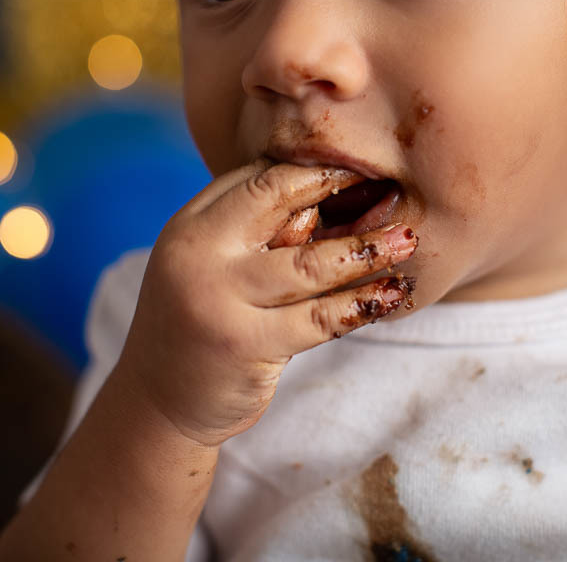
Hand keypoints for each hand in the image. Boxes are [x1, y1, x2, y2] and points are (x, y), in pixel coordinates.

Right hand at [113, 159, 417, 446]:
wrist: (159, 400)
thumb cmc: (200, 321)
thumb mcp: (210, 264)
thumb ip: (254, 231)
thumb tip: (330, 196)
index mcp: (189, 227)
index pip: (257, 180)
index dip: (312, 170)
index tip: (359, 166)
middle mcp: (197, 256)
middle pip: (280, 205)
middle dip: (339, 190)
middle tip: (393, 186)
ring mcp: (218, 301)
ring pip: (310, 263)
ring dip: (366, 250)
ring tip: (407, 240)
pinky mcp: (244, 345)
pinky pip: (320, 319)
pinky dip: (362, 303)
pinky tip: (393, 295)